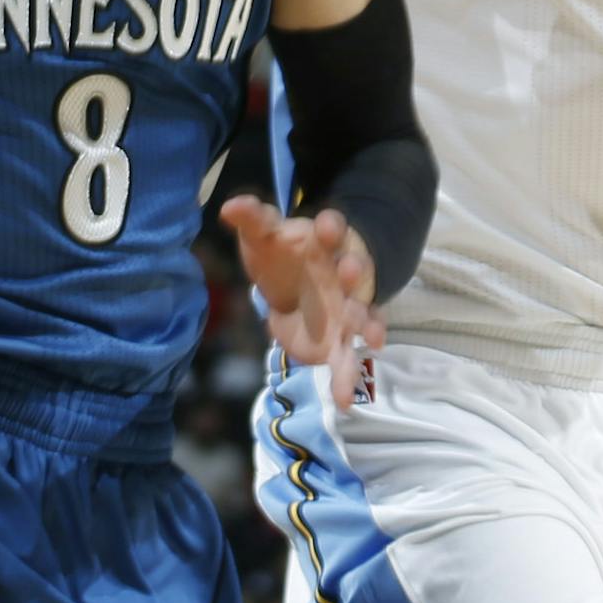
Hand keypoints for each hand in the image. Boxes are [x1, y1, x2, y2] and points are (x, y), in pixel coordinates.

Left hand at [220, 197, 381, 411]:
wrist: (294, 283)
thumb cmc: (283, 254)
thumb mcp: (264, 235)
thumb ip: (252, 220)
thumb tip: (230, 206)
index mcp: (325, 241)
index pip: (333, 228)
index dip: (331, 227)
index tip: (325, 227)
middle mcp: (343, 272)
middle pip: (356, 270)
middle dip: (355, 272)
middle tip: (350, 272)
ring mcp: (348, 306)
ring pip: (361, 315)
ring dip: (367, 323)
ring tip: (371, 339)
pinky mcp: (342, 337)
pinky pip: (349, 355)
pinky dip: (349, 374)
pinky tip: (346, 396)